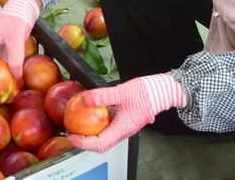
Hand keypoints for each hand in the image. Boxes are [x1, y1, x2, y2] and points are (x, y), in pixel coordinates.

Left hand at [67, 74, 186, 152]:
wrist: (163, 91)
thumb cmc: (147, 92)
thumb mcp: (122, 91)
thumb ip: (103, 96)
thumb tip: (85, 99)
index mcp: (123, 128)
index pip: (100, 143)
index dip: (84, 143)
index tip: (71, 136)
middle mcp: (123, 131)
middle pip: (101, 143)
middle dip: (85, 141)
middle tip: (71, 132)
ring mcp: (125, 126)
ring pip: (105, 136)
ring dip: (90, 133)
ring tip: (77, 124)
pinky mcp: (125, 119)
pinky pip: (109, 126)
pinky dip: (97, 123)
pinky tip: (90, 112)